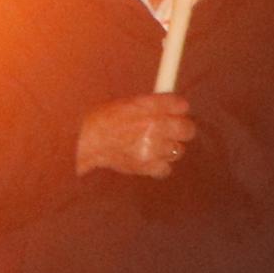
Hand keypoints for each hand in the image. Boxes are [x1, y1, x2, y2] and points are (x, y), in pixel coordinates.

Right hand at [77, 93, 196, 180]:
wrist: (85, 142)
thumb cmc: (104, 120)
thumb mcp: (128, 103)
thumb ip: (153, 105)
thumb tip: (176, 106)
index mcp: (149, 105)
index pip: (182, 105)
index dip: (179, 110)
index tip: (176, 112)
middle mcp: (154, 125)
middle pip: (188, 129)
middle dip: (181, 130)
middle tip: (170, 131)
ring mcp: (152, 147)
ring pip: (178, 150)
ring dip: (168, 149)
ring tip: (152, 146)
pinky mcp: (147, 166)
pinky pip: (166, 169)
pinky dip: (159, 167)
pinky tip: (148, 160)